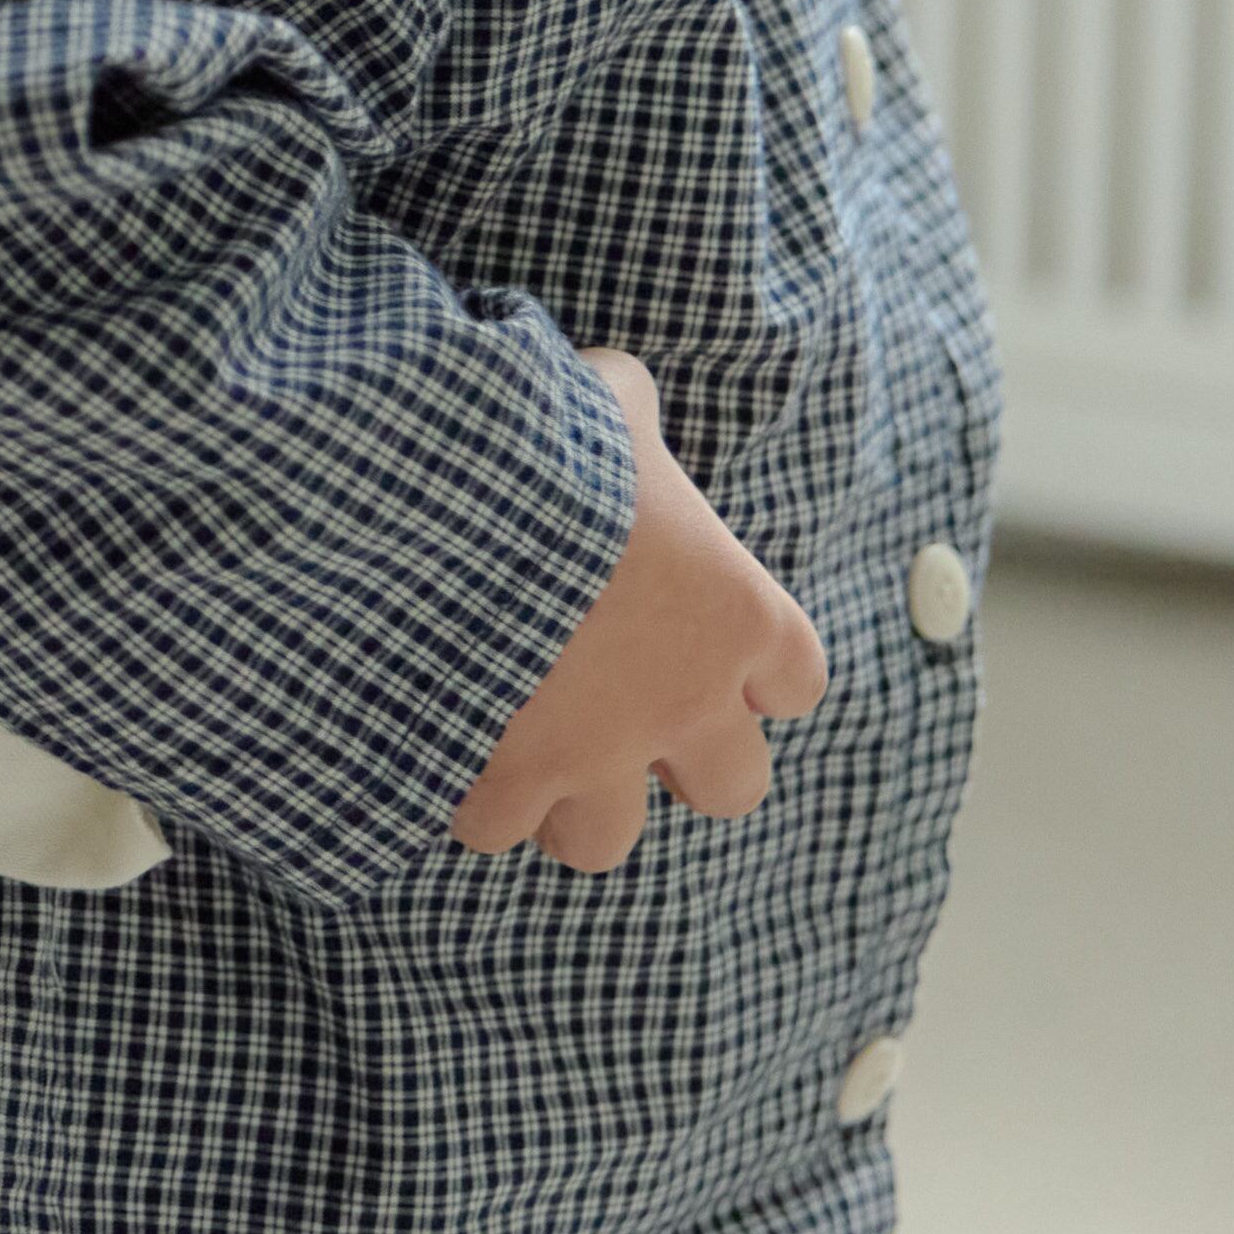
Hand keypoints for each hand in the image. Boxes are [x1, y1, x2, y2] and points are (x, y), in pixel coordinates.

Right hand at [447, 352, 822, 872]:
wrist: (446, 501)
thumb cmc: (548, 441)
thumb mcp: (610, 400)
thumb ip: (632, 412)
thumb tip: (617, 394)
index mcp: (736, 615)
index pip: (798, 680)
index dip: (754, 668)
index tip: (701, 636)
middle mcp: (685, 703)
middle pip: (733, 788)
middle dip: (679, 759)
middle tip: (617, 706)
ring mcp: (596, 757)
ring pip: (607, 838)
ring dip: (566, 797)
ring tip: (517, 737)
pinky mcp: (507, 783)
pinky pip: (492, 828)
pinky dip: (463, 795)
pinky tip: (434, 735)